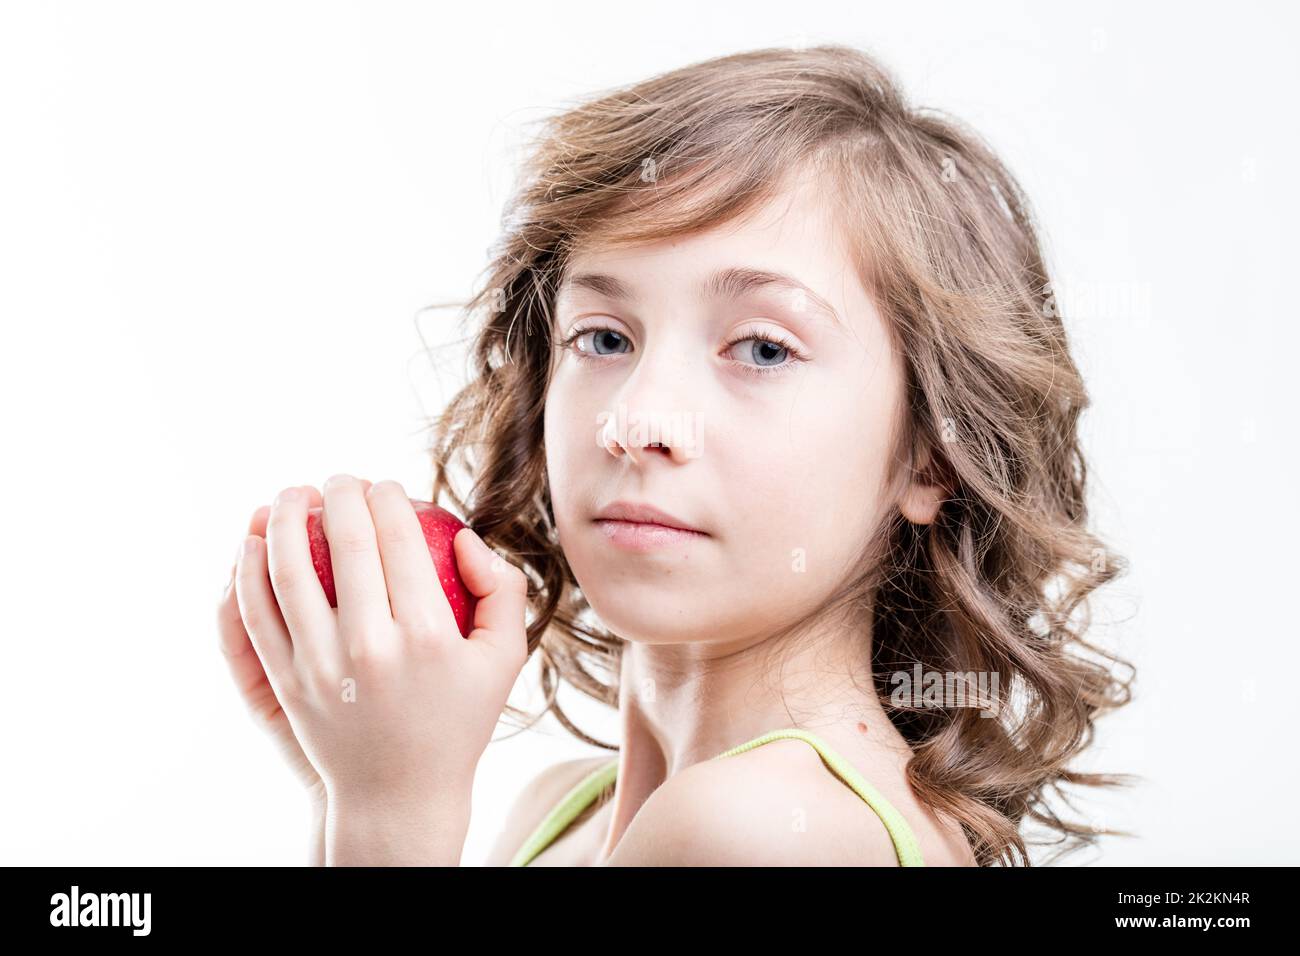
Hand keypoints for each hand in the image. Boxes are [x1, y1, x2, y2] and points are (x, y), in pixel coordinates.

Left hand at [232, 475, 528, 812]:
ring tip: (295, 494)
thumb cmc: (457, 719)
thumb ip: (502, 589)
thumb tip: (465, 538)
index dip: (389, 496)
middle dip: (341, 492)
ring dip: (285, 518)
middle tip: (341, 479)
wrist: (400, 795)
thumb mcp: (504, 658)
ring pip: (289, 570)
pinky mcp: (286, 684)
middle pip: (347, 541)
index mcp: (428, 635)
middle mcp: (372, 647)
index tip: (386, 486)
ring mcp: (322, 667)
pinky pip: (255, 613)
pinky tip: (254, 541)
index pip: (401, 538)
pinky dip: (247, 569)